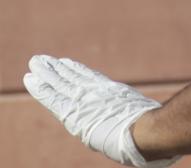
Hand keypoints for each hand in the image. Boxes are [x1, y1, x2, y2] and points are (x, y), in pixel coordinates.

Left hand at [23, 55, 178, 167]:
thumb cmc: (153, 130)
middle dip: (57, 69)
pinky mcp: (74, 113)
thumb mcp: (145, 115)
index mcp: (111, 95)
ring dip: (47, 73)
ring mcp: (86, 102)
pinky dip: (42, 88)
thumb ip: (141, 117)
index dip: (76, 71)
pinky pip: (54, 98)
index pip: (89, 80)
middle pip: (72, 78)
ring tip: (35, 61)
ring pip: (61, 83)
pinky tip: (31, 79)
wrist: (147, 132)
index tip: (66, 62)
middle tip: (42, 59)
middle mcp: (97, 95)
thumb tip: (158, 127)